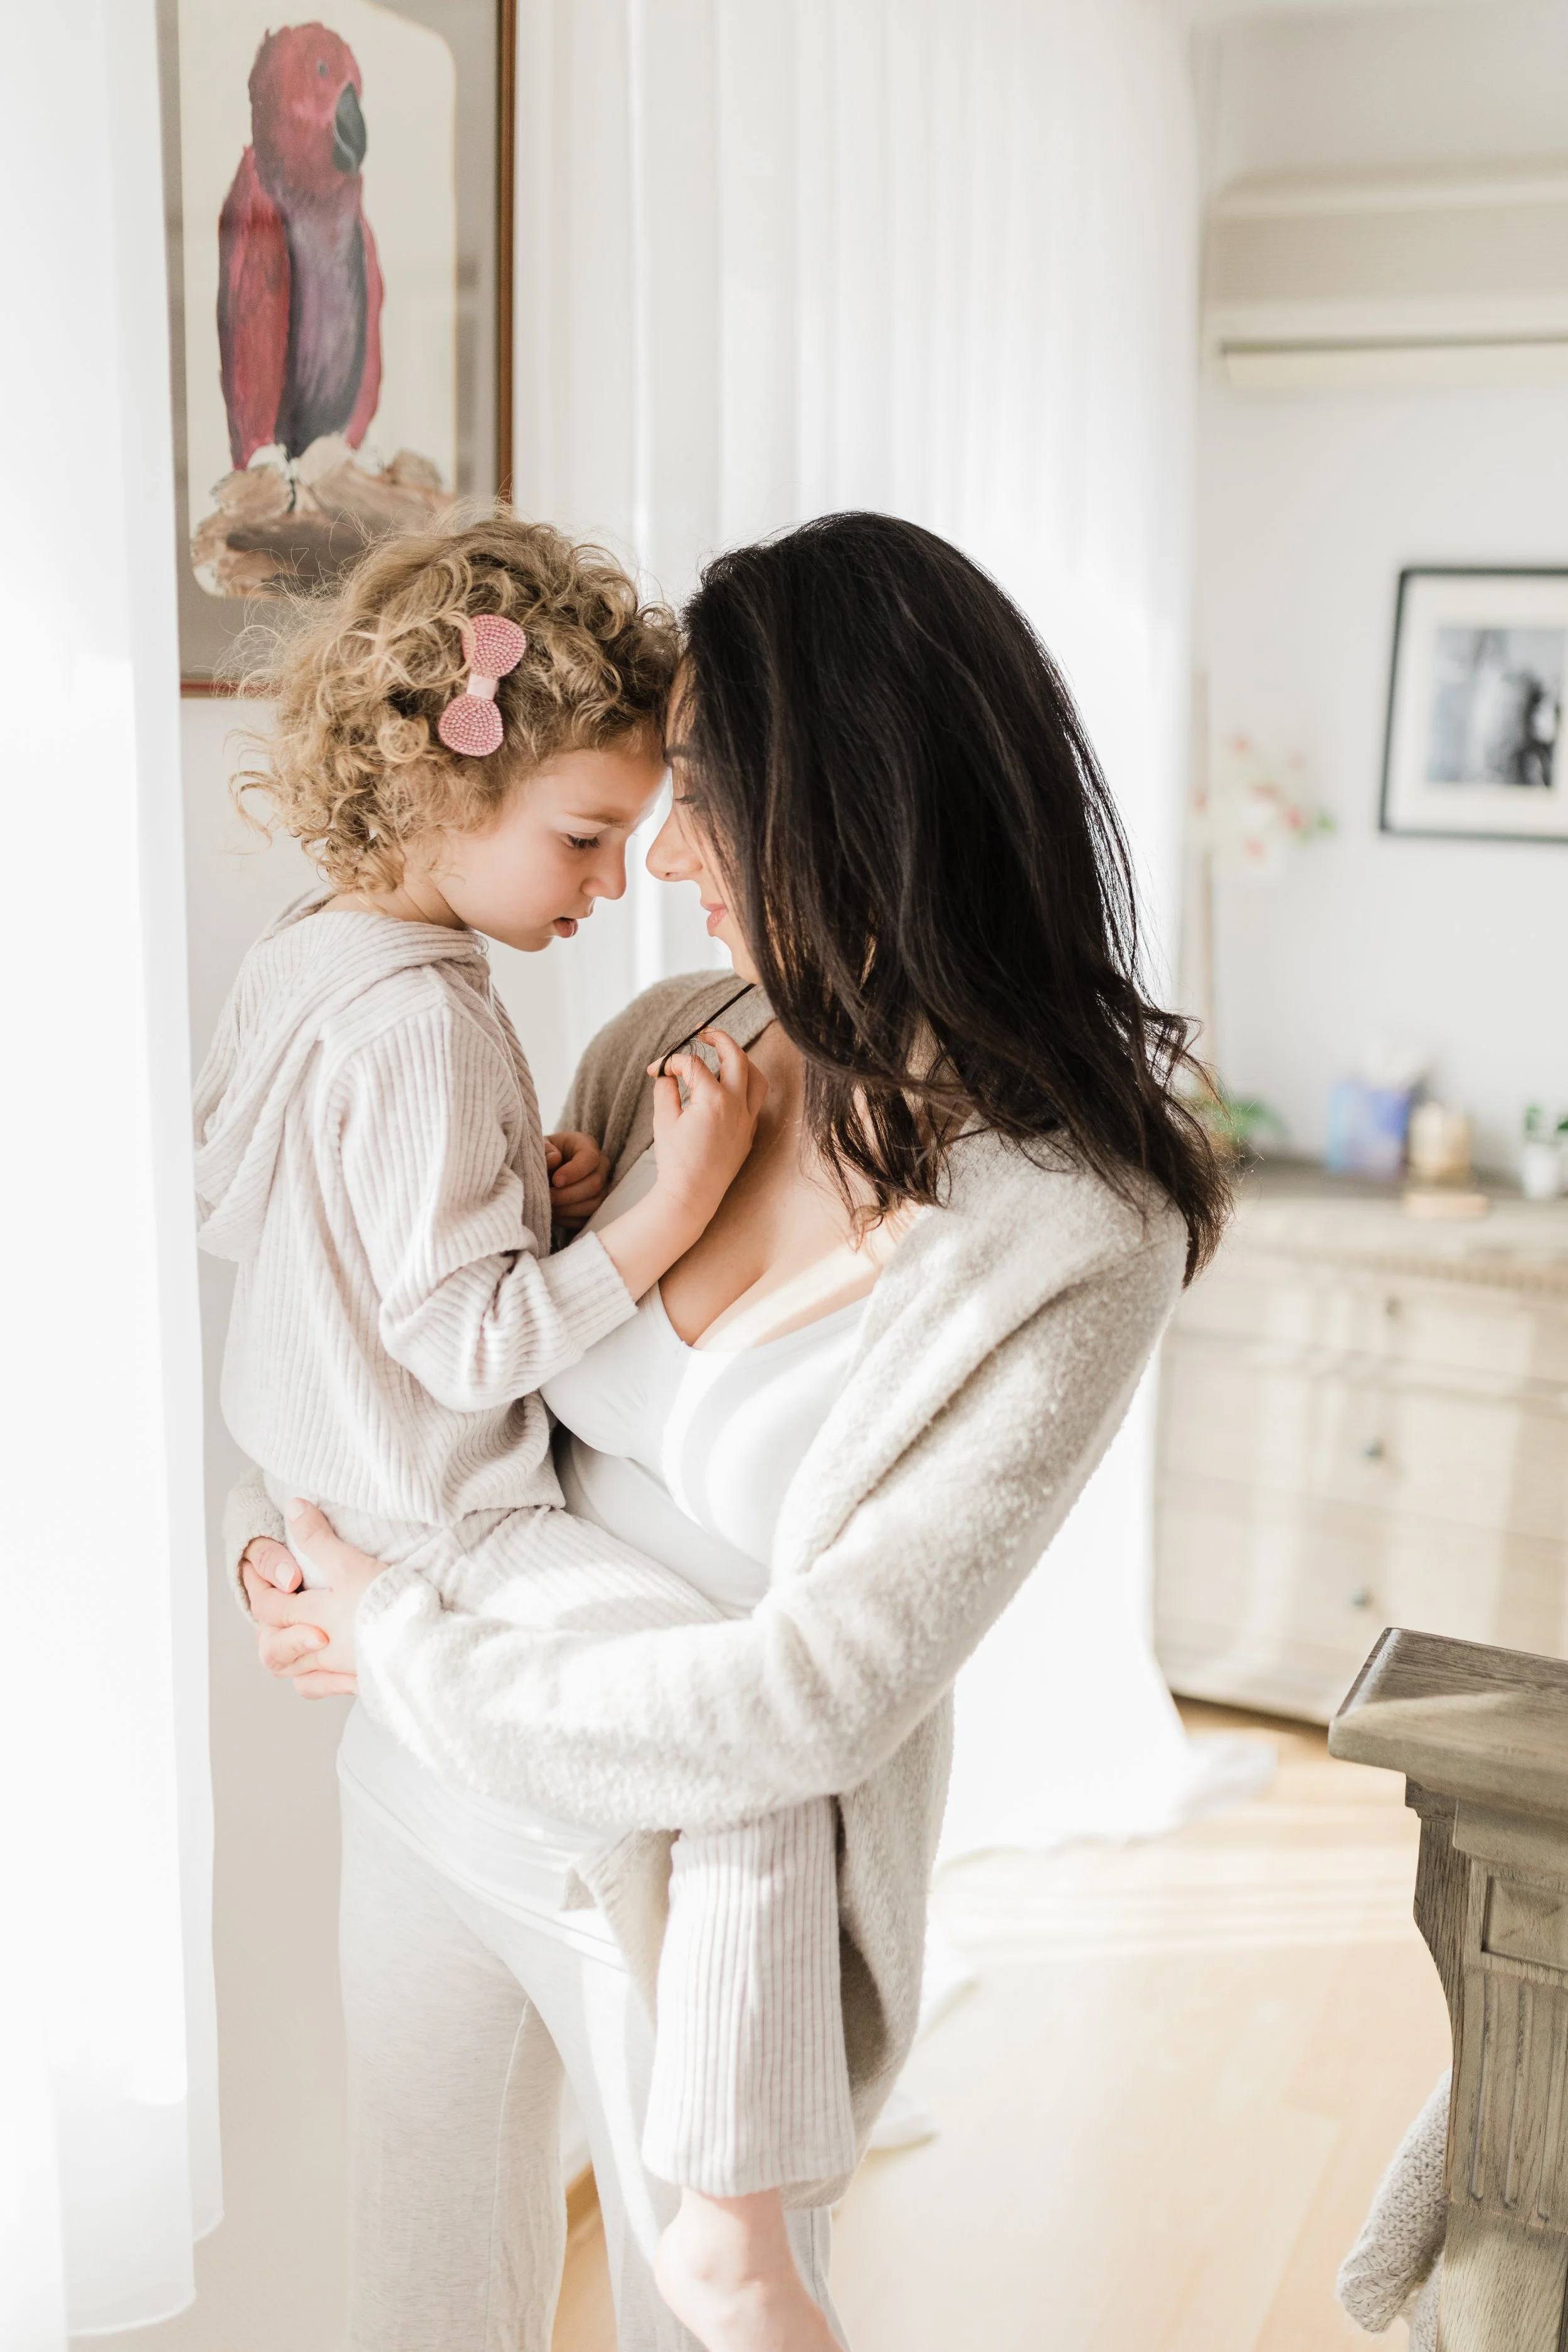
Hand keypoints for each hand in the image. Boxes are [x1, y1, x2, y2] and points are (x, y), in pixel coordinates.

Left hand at [241, 1501, 385, 1698]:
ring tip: (297, 1639)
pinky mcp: (360, 1681)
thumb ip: (318, 1539)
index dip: (255, 1587)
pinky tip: (328, 1668)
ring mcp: (338, 1670)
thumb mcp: (349, 1563)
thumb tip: (293, 1509)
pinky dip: (320, 1680)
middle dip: (268, 1629)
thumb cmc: (387, 1606)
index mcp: (311, 1618)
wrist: (425, 1646)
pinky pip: (326, 1688)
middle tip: (274, 1609)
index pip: (267, 1607)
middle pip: (273, 1648)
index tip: (252, 1571)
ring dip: (290, 1658)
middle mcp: (318, 1649)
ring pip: (296, 1674)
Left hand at [545, 1129, 609, 1231]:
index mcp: (586, 1145)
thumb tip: (554, 1159)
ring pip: (594, 1204)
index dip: (574, 1171)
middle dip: (568, 1195)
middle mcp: (600, 1166)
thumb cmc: (544, 1154)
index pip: (590, 1158)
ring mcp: (601, 1188)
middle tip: (548, 1197)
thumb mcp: (540, 1146)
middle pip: (595, 1184)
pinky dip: (568, 1219)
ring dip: (568, 1209)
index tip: (555, 1181)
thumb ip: (545, 1150)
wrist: (547, 1169)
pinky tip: (553, 1214)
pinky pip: (588, 1218)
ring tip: (549, 1206)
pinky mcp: (595, 1206)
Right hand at [647, 1030, 767, 1227]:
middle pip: (736, 1056)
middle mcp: (737, 1106)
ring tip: (723, 1055)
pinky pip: (755, 1100)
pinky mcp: (749, 1133)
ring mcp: (747, 1119)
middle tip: (703, 1033)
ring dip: (741, 1061)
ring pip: (756, 1077)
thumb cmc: (675, 1160)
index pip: (694, 1064)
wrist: (692, 1196)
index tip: (657, 1069)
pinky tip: (727, 1087)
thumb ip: (666, 1089)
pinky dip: (744, 1086)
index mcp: (713, 1100)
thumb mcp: (663, 1120)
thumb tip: (668, 1072)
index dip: (671, 1061)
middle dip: (719, 1038)